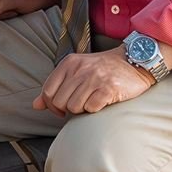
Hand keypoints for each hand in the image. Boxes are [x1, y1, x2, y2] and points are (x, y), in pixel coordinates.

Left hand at [34, 46, 154, 116]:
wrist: (135, 61)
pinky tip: (102, 101)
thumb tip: (35, 105)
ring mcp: (94, 78)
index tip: (61, 109)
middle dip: (67, 109)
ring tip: (92, 100)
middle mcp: (80, 69)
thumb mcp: (76, 71)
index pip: (48, 92)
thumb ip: (55, 87)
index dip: (52, 105)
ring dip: (82, 109)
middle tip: (80, 104)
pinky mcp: (108, 89)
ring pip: (74, 107)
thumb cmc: (103, 69)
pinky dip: (95, 109)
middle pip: (59, 102)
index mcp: (69, 63)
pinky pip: (91, 108)